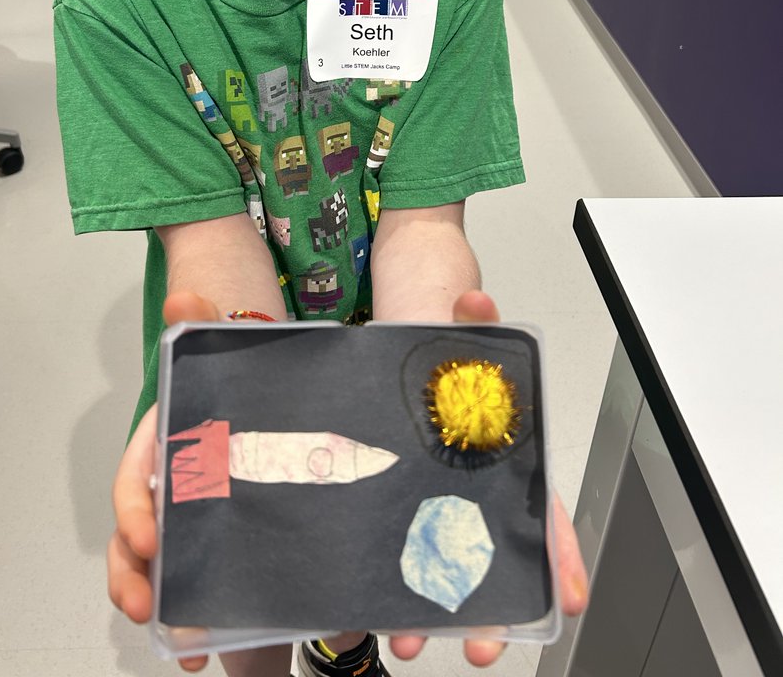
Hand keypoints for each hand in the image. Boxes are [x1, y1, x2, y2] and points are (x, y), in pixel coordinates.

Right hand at [108, 289, 220, 671]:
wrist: (279, 416)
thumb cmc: (242, 389)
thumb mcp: (227, 355)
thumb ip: (205, 323)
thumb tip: (184, 296)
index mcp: (164, 452)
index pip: (131, 486)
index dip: (133, 514)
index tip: (149, 538)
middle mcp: (170, 494)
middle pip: (134, 545)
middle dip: (133, 579)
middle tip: (148, 606)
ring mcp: (192, 526)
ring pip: (158, 575)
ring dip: (162, 608)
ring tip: (186, 642)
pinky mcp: (221, 551)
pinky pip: (199, 589)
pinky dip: (202, 622)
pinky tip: (215, 646)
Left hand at [388, 290, 588, 667]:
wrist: (394, 351)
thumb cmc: (439, 351)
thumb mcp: (457, 329)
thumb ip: (471, 316)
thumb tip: (473, 297)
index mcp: (507, 458)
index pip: (544, 512)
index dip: (560, 555)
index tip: (569, 597)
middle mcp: (476, 490)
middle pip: (495, 560)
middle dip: (490, 609)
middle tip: (480, 645)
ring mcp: (436, 504)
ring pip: (446, 570)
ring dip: (433, 612)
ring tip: (410, 641)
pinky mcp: (396, 509)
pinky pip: (400, 558)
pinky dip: (388, 590)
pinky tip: (370, 615)